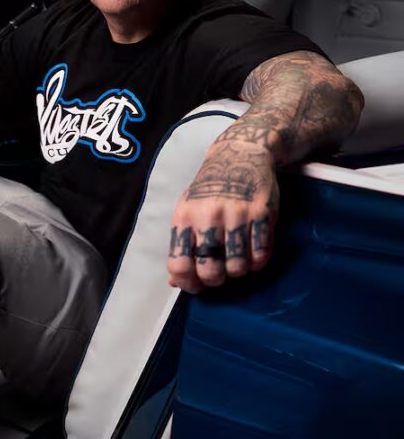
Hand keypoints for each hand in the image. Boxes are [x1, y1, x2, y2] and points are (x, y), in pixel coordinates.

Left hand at [167, 141, 278, 292]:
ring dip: (238, 271)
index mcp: (184, 217)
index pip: (179, 263)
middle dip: (214, 280)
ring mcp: (236, 214)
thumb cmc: (209, 187)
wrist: (241, 153)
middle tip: (220, 273)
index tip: (196, 284)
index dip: (187, 282)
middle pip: (209, 270)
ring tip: (237, 261)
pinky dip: (258, 262)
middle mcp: (208, 216)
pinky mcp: (262, 213)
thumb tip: (175, 281)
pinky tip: (253, 253)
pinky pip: (261, 254)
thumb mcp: (188, 209)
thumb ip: (181, 244)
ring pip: (237, 267)